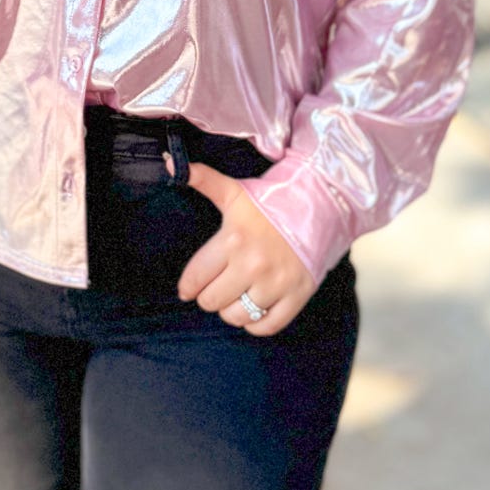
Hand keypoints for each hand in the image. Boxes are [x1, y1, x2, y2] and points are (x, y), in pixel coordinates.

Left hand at [167, 156, 315, 336]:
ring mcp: (276, 283)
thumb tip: (168, 163)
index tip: (188, 289)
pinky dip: (256, 323)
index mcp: (232, 240)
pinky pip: (266, 326)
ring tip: (236, 296)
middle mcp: (253, 265)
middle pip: (212, 301)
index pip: (195, 278)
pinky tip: (255, 308)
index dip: (188, 287)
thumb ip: (202, 180)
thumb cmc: (272, 200)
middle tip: (217, 287)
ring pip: (236, 316)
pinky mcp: (297, 295)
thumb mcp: (235, 191)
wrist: (321, 204)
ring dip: (231, 310)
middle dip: (210, 296)